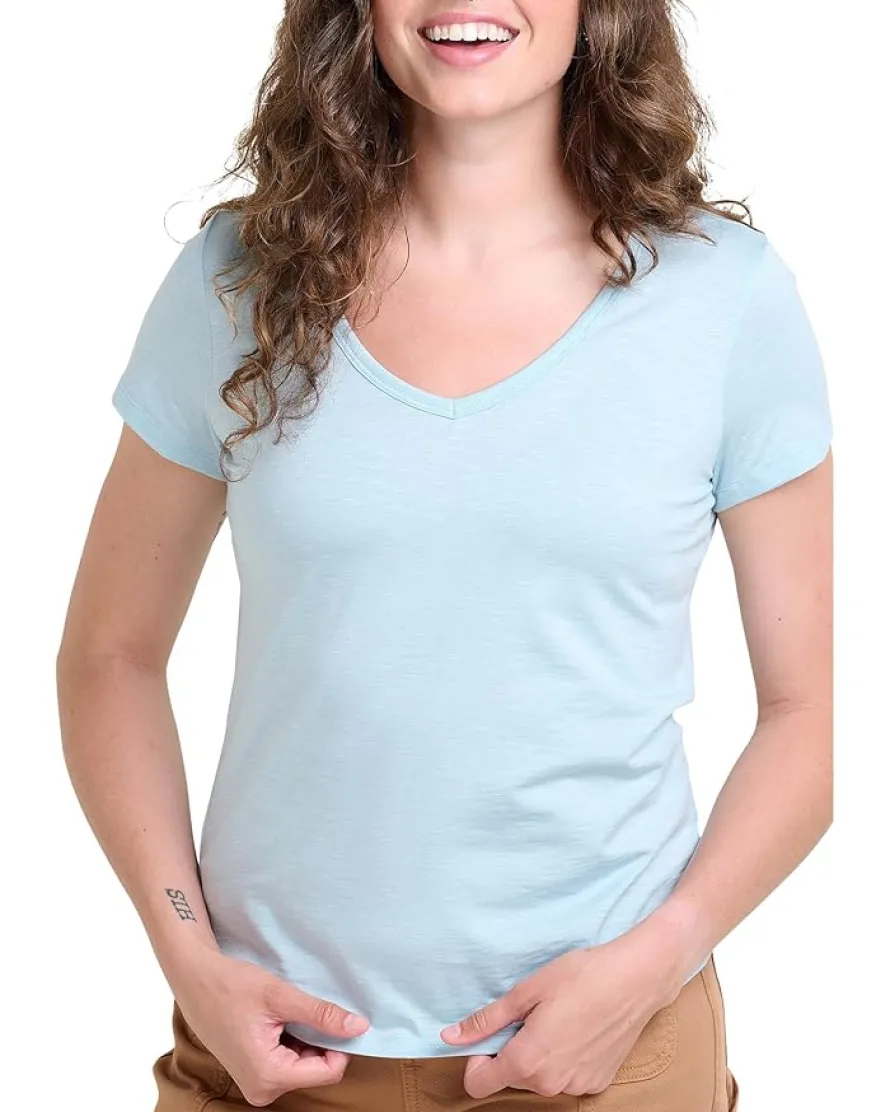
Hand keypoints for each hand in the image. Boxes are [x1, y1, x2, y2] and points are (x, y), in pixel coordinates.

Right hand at [167, 945, 369, 1106]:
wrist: (195, 981)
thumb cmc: (232, 986)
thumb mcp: (281, 996)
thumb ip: (322, 1015)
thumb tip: (359, 1028)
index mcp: (269, 1076)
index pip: (329, 1070)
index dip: (340, 1043)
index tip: (336, 1014)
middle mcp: (262, 1089)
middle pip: (317, 1070)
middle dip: (320, 1039)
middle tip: (305, 1008)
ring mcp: (256, 1084)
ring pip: (304, 1065)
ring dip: (306, 1039)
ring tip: (287, 1012)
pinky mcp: (253, 1074)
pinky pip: (288, 1063)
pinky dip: (292, 1041)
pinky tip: (279, 1019)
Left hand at [439, 923, 686, 1098]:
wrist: (636, 979)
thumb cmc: (581, 977)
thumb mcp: (527, 991)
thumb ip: (487, 1020)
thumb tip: (450, 1037)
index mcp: (526, 1062)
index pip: (478, 1085)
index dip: (476, 1059)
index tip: (492, 1033)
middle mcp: (549, 1084)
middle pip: (511, 1078)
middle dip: (512, 1051)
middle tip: (531, 1015)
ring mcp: (576, 1086)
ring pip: (540, 1078)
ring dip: (539, 1056)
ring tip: (558, 1018)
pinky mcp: (598, 1083)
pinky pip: (566, 1076)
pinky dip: (565, 1059)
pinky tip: (579, 1029)